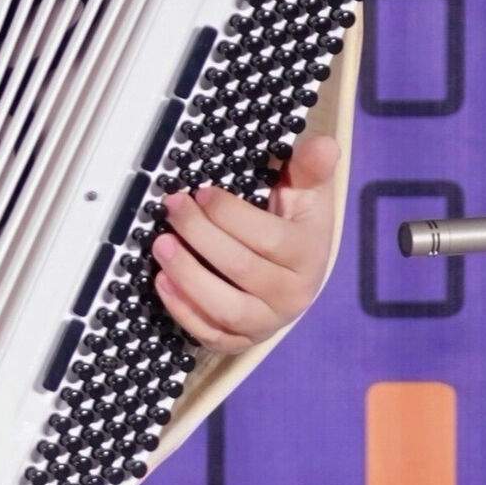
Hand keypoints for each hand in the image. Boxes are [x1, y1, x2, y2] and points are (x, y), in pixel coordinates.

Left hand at [151, 129, 339, 350]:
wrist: (294, 272)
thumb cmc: (293, 224)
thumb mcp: (306, 192)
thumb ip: (310, 168)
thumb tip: (324, 145)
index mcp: (309, 254)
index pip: (267, 238)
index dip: (228, 214)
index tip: (201, 191)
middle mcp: (294, 294)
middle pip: (240, 268)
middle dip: (199, 234)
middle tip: (173, 208)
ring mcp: (268, 321)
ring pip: (225, 309)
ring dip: (187, 276)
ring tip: (160, 244)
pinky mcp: (243, 340)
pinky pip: (212, 335)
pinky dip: (183, 311)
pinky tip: (163, 281)